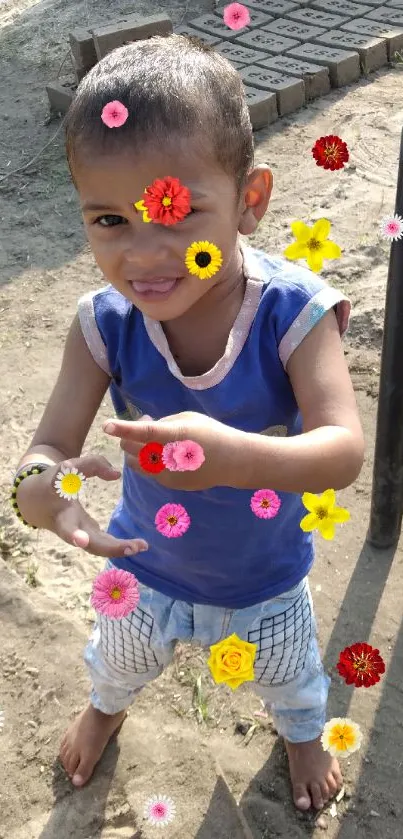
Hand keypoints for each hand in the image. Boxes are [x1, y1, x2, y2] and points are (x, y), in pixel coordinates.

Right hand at [15, 454, 147, 556]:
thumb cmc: (54, 482)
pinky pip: (104, 544)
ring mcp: (79, 536)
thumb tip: (117, 475)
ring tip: (142, 546)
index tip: (81, 541)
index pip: (65, 524)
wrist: (35, 502)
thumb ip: (92, 464)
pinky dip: (120, 546)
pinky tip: (139, 545)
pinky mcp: (87, 536)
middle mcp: (71, 529)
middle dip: (109, 548)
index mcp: (61, 512)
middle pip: (88, 544)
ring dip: (120, 549)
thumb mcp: (67, 468)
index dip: (73, 534)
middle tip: (132, 547)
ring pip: (99, 548)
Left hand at [103, 411, 243, 489]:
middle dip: (128, 438)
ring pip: (135, 463)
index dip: (124, 429)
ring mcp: (168, 474)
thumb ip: (161, 423)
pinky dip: (149, 461)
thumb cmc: (211, 434)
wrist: (233, 462)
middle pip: (132, 449)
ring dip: (135, 451)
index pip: (144, 433)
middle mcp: (169, 458)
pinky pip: (149, 472)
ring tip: (154, 442)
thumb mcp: (187, 419)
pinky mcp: (169, 484)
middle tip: (143, 426)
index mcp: (175, 436)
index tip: (106, 426)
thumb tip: (141, 427)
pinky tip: (165, 454)